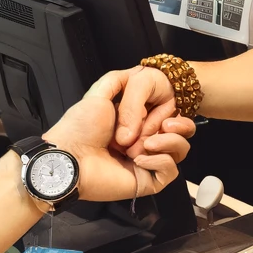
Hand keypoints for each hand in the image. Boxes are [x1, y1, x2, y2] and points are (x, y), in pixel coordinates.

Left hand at [45, 69, 194, 200]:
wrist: (71, 157)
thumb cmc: (81, 127)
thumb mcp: (98, 95)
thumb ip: (117, 80)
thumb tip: (138, 71)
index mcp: (133, 123)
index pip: (167, 113)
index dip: (169, 109)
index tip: (160, 107)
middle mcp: (143, 141)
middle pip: (179, 132)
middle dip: (174, 125)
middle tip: (159, 125)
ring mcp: (147, 161)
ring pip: (180, 150)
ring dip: (169, 142)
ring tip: (146, 143)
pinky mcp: (148, 181)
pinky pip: (171, 171)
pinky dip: (160, 160)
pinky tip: (139, 158)